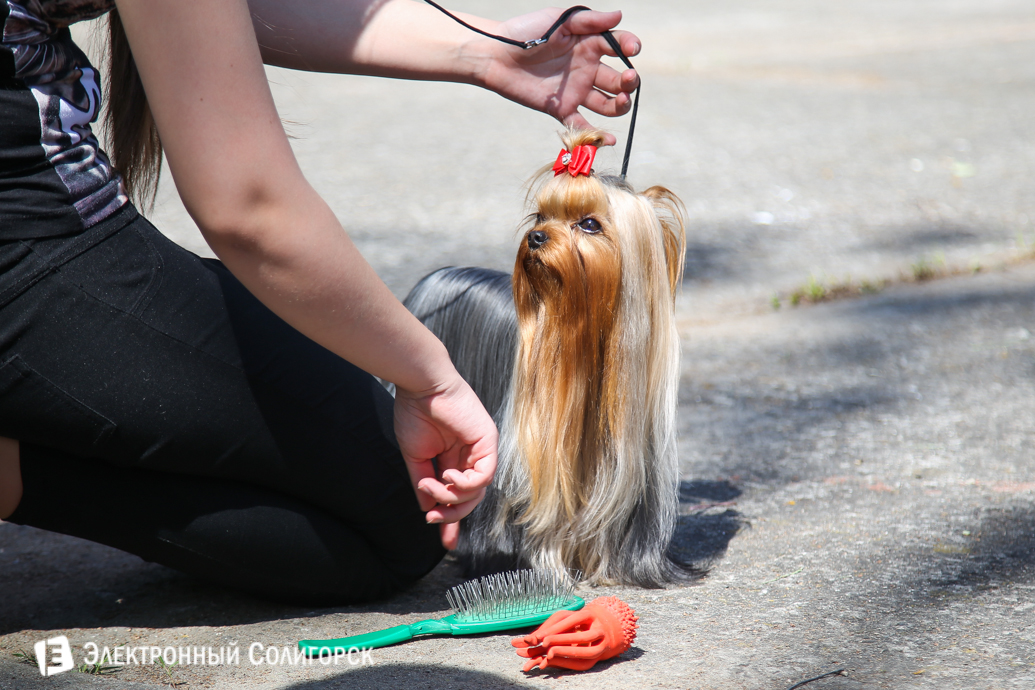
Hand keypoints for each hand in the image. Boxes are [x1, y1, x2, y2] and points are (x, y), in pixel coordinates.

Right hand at [394, 374, 497, 549]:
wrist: (420, 387)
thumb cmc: (415, 413)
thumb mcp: (417, 459)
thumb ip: (425, 486)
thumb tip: (428, 510)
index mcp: (455, 459)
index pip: (460, 497)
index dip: (453, 521)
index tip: (446, 543)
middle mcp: (471, 457)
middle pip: (470, 500)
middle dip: (450, 514)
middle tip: (431, 517)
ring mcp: (481, 450)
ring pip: (477, 492)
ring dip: (452, 497)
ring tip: (433, 486)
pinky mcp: (488, 442)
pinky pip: (484, 476)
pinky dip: (466, 484)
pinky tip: (449, 477)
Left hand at [480, 8, 640, 144]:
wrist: (496, 56)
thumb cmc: (526, 32)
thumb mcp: (559, 20)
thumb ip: (589, 20)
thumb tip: (619, 15)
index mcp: (588, 44)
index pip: (619, 46)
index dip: (630, 47)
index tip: (633, 50)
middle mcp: (587, 68)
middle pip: (618, 79)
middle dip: (628, 81)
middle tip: (626, 80)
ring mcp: (576, 90)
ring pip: (607, 103)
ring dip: (619, 105)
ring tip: (620, 101)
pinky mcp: (562, 109)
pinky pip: (583, 124)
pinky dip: (597, 135)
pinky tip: (609, 139)